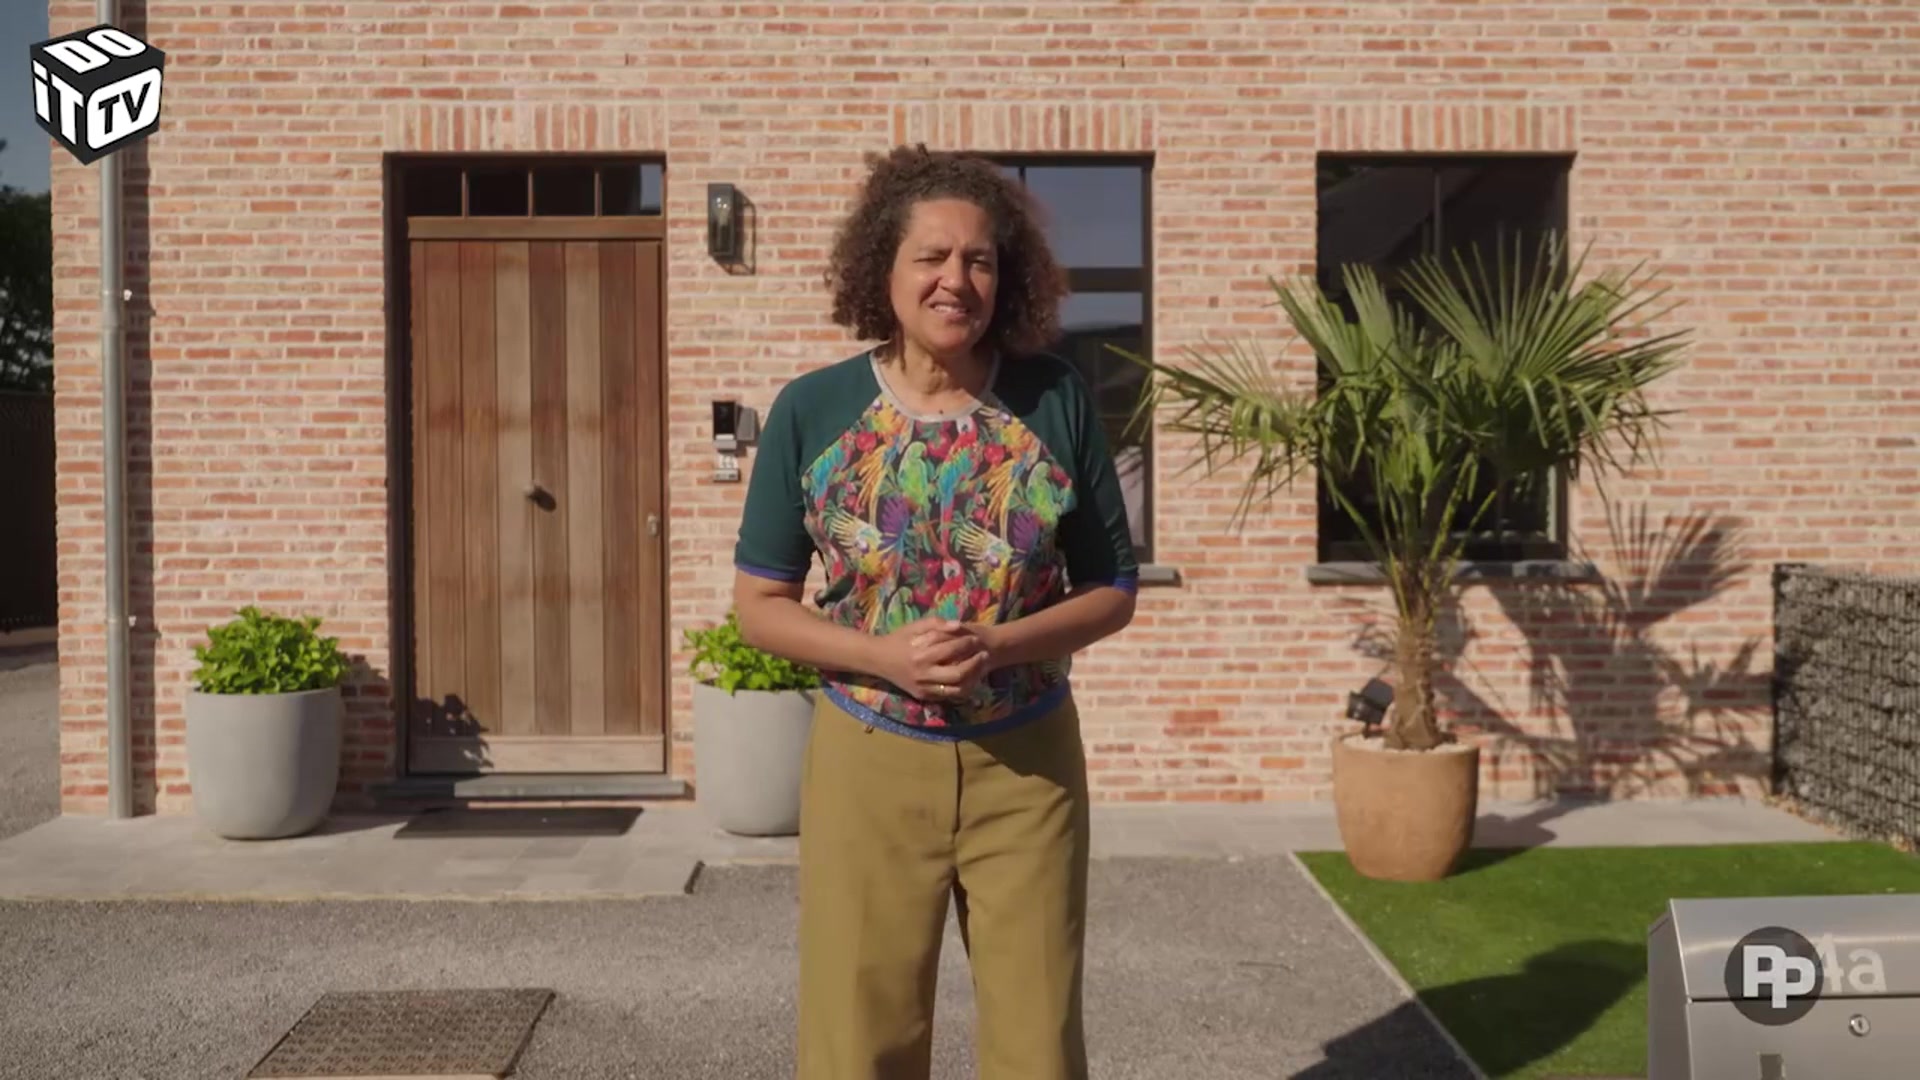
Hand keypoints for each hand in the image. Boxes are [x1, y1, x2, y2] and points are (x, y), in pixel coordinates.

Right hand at [876, 617, 993, 702]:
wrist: (877, 659)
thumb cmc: (898, 639)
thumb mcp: (914, 626)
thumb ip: (937, 624)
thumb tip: (959, 625)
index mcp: (921, 655)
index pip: (951, 649)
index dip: (967, 643)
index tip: (975, 638)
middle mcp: (923, 674)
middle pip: (958, 674)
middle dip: (974, 664)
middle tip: (984, 654)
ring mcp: (923, 688)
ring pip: (956, 690)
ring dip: (972, 680)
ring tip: (980, 669)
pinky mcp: (923, 696)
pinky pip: (948, 696)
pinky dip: (961, 689)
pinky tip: (969, 679)